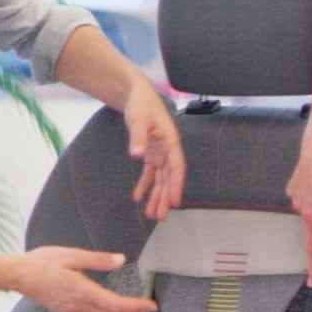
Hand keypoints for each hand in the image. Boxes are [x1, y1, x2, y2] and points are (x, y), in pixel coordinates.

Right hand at [12, 247, 157, 311]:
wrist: (18, 275)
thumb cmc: (42, 263)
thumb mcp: (71, 255)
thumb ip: (97, 260)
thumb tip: (120, 260)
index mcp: (82, 290)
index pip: (114, 303)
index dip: (134, 305)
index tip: (149, 305)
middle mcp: (78, 304)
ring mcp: (71, 309)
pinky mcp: (66, 309)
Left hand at [122, 82, 184, 220]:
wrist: (136, 94)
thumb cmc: (141, 104)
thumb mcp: (139, 119)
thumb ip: (138, 138)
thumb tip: (136, 155)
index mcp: (170, 142)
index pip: (176, 168)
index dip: (176, 186)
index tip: (174, 202)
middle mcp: (168, 150)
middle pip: (169, 178)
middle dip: (165, 198)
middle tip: (160, 217)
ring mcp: (160, 152)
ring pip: (160, 179)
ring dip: (156, 195)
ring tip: (151, 214)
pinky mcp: (151, 152)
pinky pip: (150, 173)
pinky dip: (145, 184)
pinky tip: (138, 196)